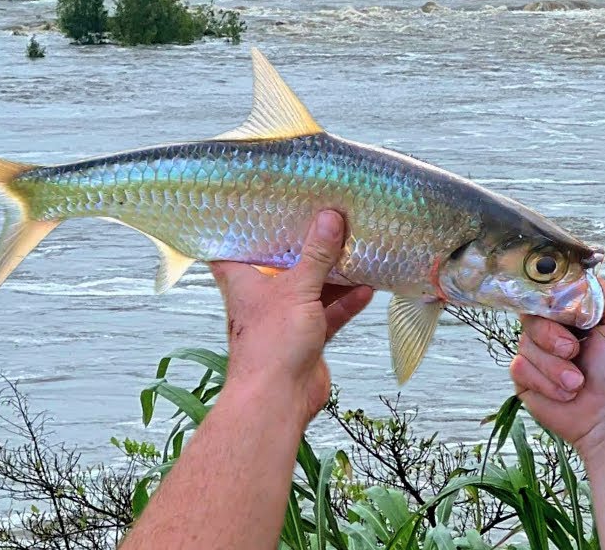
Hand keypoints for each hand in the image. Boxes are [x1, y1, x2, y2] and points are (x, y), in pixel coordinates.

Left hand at [210, 210, 374, 422]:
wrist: (277, 399)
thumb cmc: (270, 344)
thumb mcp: (296, 289)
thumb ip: (316, 254)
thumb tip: (329, 218)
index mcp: (243, 280)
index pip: (236, 245)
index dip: (245, 226)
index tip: (261, 204)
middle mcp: (262, 296)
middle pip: (284, 263)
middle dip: (305, 246)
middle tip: (325, 218)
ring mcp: (285, 317)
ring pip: (311, 287)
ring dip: (332, 274)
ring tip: (355, 248)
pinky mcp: (307, 337)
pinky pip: (329, 312)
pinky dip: (346, 301)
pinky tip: (368, 287)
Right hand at [510, 279, 604, 459]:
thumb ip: (600, 291)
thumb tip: (564, 284)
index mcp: (575, 309)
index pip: (549, 289)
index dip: (551, 299)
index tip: (566, 316)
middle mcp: (553, 326)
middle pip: (530, 313)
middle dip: (552, 335)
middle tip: (574, 351)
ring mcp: (538, 351)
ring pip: (524, 343)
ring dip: (554, 367)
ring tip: (577, 382)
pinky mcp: (525, 377)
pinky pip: (519, 368)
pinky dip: (545, 382)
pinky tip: (566, 393)